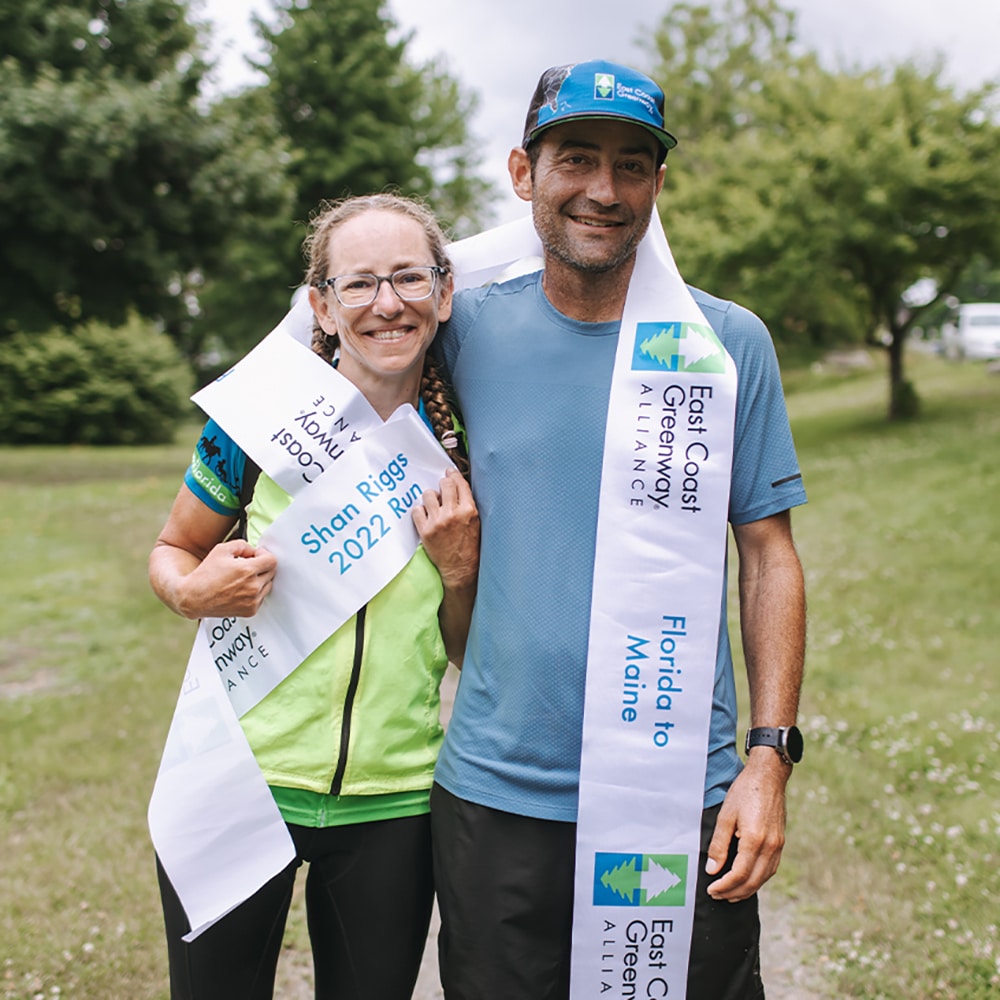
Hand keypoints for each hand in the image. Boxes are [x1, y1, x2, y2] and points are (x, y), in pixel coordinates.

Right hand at [174, 539, 277, 619]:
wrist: (194, 598)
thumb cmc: (205, 574)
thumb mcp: (221, 550)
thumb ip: (242, 545)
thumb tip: (254, 551)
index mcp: (248, 571)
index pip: (272, 560)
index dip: (264, 555)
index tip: (256, 556)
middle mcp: (253, 587)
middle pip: (272, 572)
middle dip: (262, 566)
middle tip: (247, 566)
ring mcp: (253, 601)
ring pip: (268, 585)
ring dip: (260, 580)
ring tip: (242, 579)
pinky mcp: (250, 611)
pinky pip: (261, 598)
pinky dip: (255, 593)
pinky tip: (240, 590)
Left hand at [412, 468, 479, 589]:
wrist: (461, 569)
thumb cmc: (470, 547)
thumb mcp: (477, 522)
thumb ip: (468, 505)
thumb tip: (457, 487)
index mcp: (469, 510)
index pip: (459, 483)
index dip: (453, 475)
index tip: (449, 473)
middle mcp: (453, 514)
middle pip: (444, 484)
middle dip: (443, 484)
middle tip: (442, 490)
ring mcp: (438, 522)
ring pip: (428, 494)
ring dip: (430, 498)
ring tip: (434, 506)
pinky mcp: (426, 531)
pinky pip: (417, 510)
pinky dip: (420, 512)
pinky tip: (426, 516)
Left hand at [704, 751, 789, 901]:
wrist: (769, 777)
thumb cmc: (745, 791)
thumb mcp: (726, 815)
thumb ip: (719, 844)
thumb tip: (713, 870)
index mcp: (755, 840)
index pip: (739, 874)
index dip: (724, 886)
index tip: (711, 889)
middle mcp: (770, 847)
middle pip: (752, 881)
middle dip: (734, 892)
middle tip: (717, 895)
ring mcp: (778, 846)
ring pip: (763, 878)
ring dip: (747, 889)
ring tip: (730, 893)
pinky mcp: (780, 843)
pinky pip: (770, 869)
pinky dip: (758, 879)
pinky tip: (747, 880)